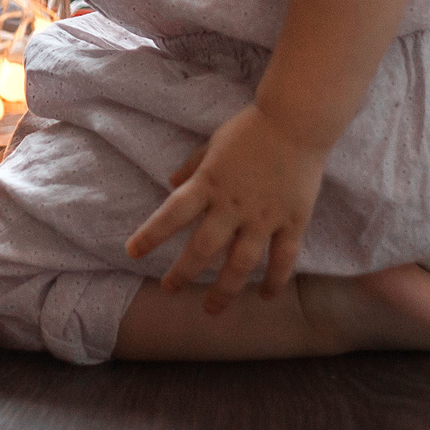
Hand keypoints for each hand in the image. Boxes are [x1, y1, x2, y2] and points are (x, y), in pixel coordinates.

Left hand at [124, 103, 327, 312]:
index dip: (150, 235)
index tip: (132, 252)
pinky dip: (275, 281)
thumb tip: (170, 182)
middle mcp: (233, 205)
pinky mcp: (293, 221)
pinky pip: (283, 259)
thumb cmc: (252, 128)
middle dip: (183, 273)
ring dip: (225, 290)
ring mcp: (264, 217)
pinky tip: (265, 295)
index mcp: (209, 183)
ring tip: (212, 309)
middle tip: (169, 289)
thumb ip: (193, 166)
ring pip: (241, 263)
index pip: (172, 213)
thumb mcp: (214, 142)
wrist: (297, 120)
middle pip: (203, 248)